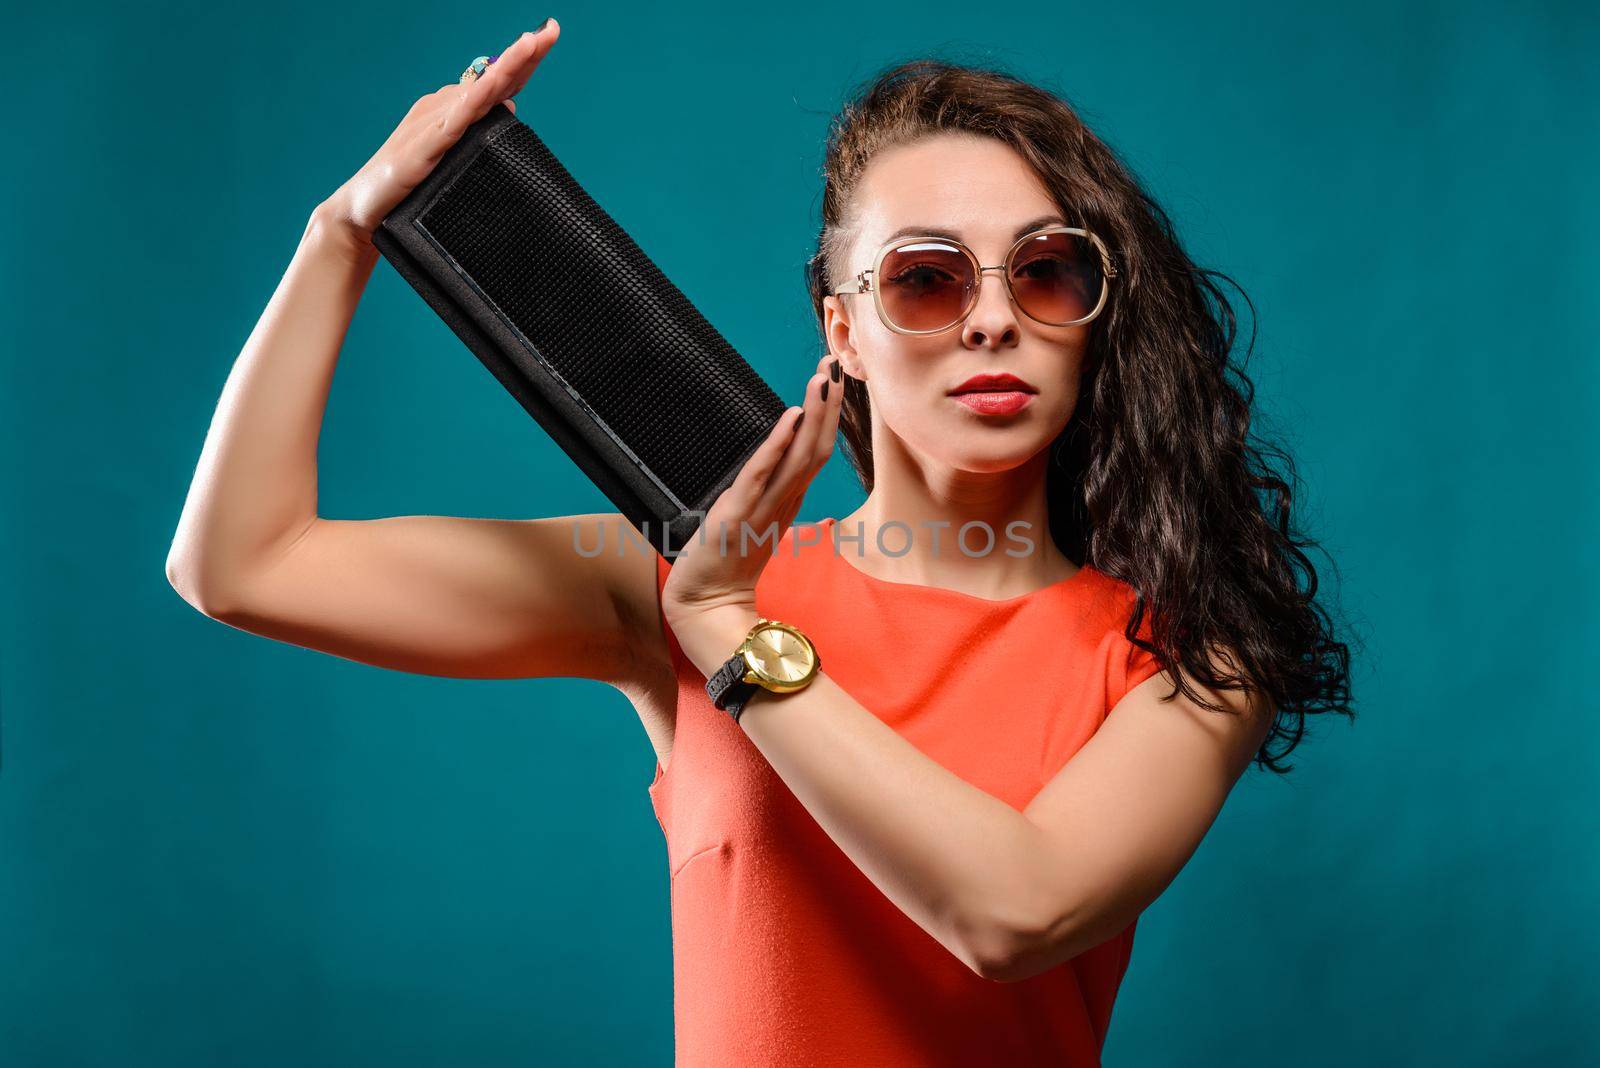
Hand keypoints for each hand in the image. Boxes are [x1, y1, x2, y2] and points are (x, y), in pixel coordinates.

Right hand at [315, 19, 561, 248]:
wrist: (365, 206)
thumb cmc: (411, 185)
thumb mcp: (456, 155)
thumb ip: (480, 130)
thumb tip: (510, 108)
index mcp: (454, 109)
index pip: (497, 83)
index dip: (524, 61)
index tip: (549, 35)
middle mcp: (445, 107)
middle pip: (493, 79)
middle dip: (524, 53)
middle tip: (551, 29)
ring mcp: (435, 122)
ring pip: (479, 90)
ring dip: (507, 66)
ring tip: (530, 42)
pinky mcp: (427, 144)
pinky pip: (455, 119)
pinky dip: (475, 101)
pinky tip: (493, 88)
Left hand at [662, 353, 845, 673]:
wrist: (705, 603)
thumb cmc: (726, 562)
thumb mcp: (752, 520)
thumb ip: (768, 494)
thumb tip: (778, 462)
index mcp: (787, 500)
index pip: (814, 451)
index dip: (826, 416)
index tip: (833, 380)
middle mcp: (783, 500)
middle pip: (816, 447)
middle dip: (826, 406)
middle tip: (834, 367)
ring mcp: (765, 507)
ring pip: (799, 456)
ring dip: (813, 416)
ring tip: (822, 381)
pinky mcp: (739, 514)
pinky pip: (762, 473)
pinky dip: (777, 445)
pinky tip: (790, 418)